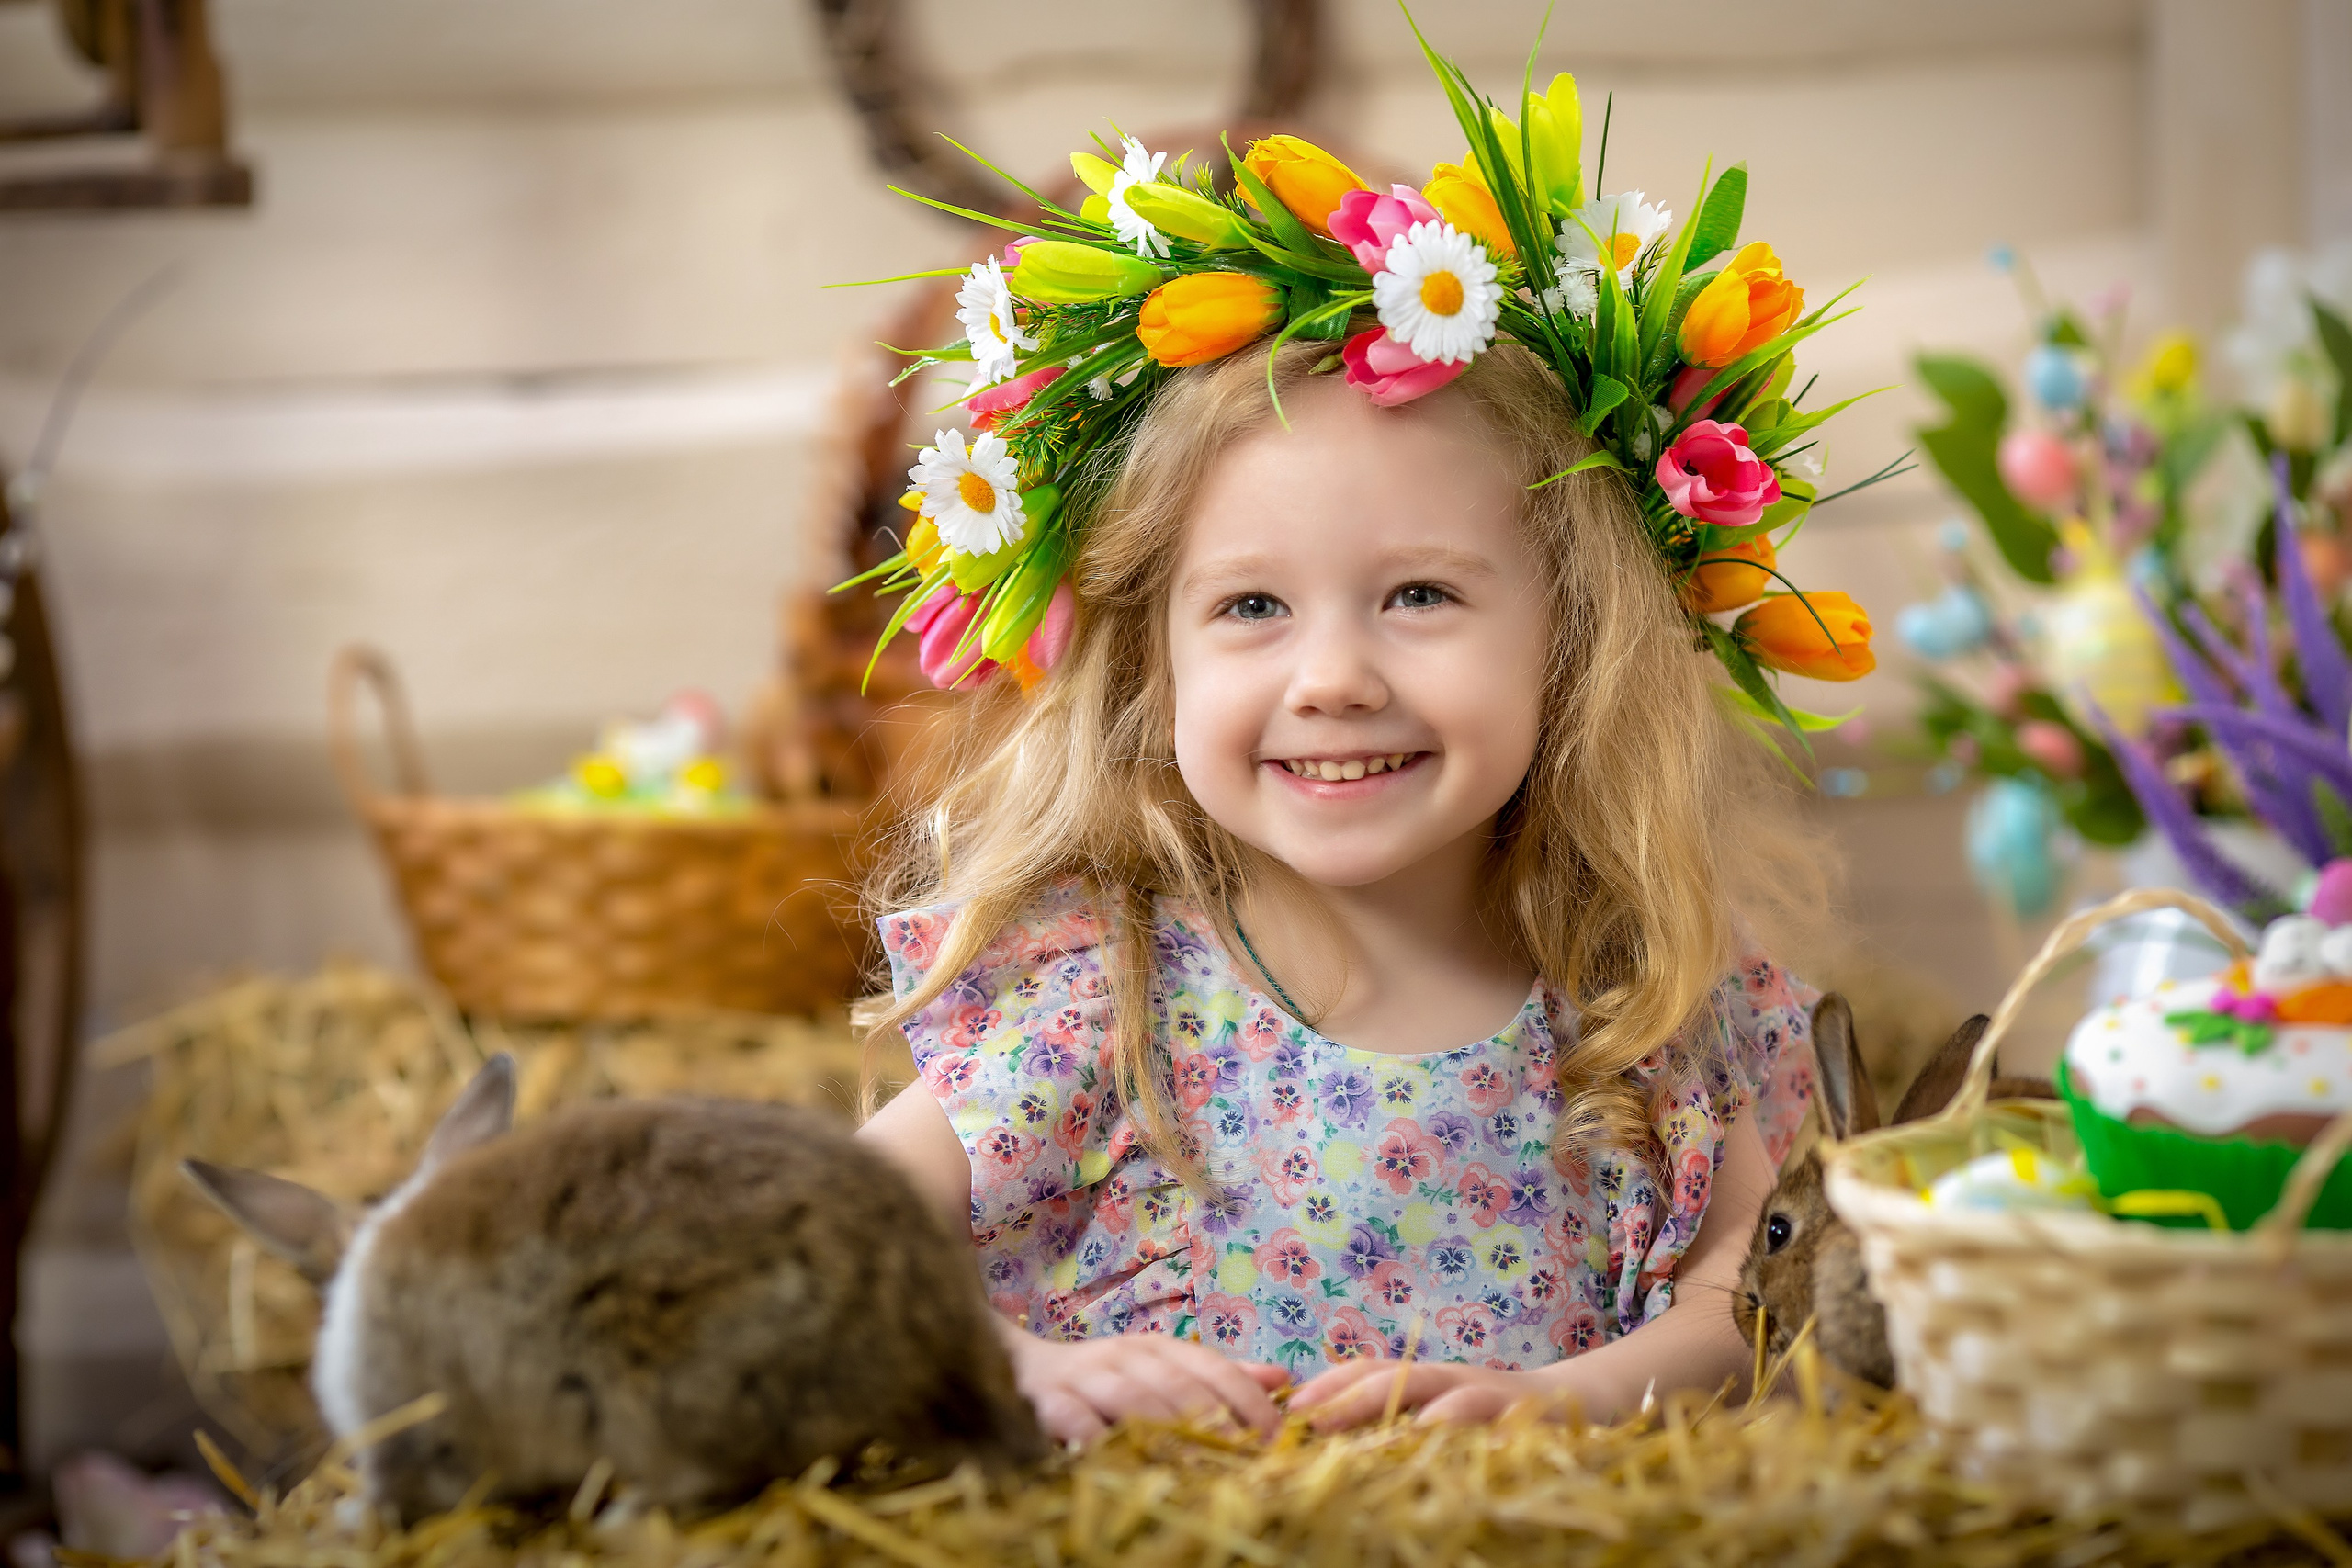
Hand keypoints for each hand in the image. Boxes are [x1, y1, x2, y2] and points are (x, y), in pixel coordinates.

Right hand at [1000, 1325, 1290, 1445]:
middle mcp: (1126, 1355)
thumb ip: (1216, 1379)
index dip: (1246, 1401)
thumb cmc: (1104, 1382)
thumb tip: (1282, 1381)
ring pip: (1132, 1398)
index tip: (1275, 1439)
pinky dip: (1095, 1439)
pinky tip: (1119, 1462)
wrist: (1019, 1369)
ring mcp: (1085, 1376)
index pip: (1212, 1367)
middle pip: (1177, 1384)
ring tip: (1197, 1465)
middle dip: (1214, 1421)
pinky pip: (1073, 1418)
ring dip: (1167, 1431)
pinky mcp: (1046, 1400)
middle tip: (1244, 1459)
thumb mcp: (1161, 1372)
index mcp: (1158, 1348)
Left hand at [1287, 1359, 1564, 1429]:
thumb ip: (1396, 1420)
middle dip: (1352, 1395)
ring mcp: (1487, 1392)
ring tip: (1378, 1432)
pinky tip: (1451, 1441)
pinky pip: (1497, 1419)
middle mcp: (1448, 1378)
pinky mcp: (1525, 1414)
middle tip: (1314, 1420)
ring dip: (1409, 1408)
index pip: (1368, 1370)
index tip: (1290, 1405)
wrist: (1572, 1401)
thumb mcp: (1439, 1414)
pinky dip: (1474, 1429)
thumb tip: (1331, 1442)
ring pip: (1445, 1392)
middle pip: (1395, 1375)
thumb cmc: (1490, 1418)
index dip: (1329, 1383)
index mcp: (1422, 1379)